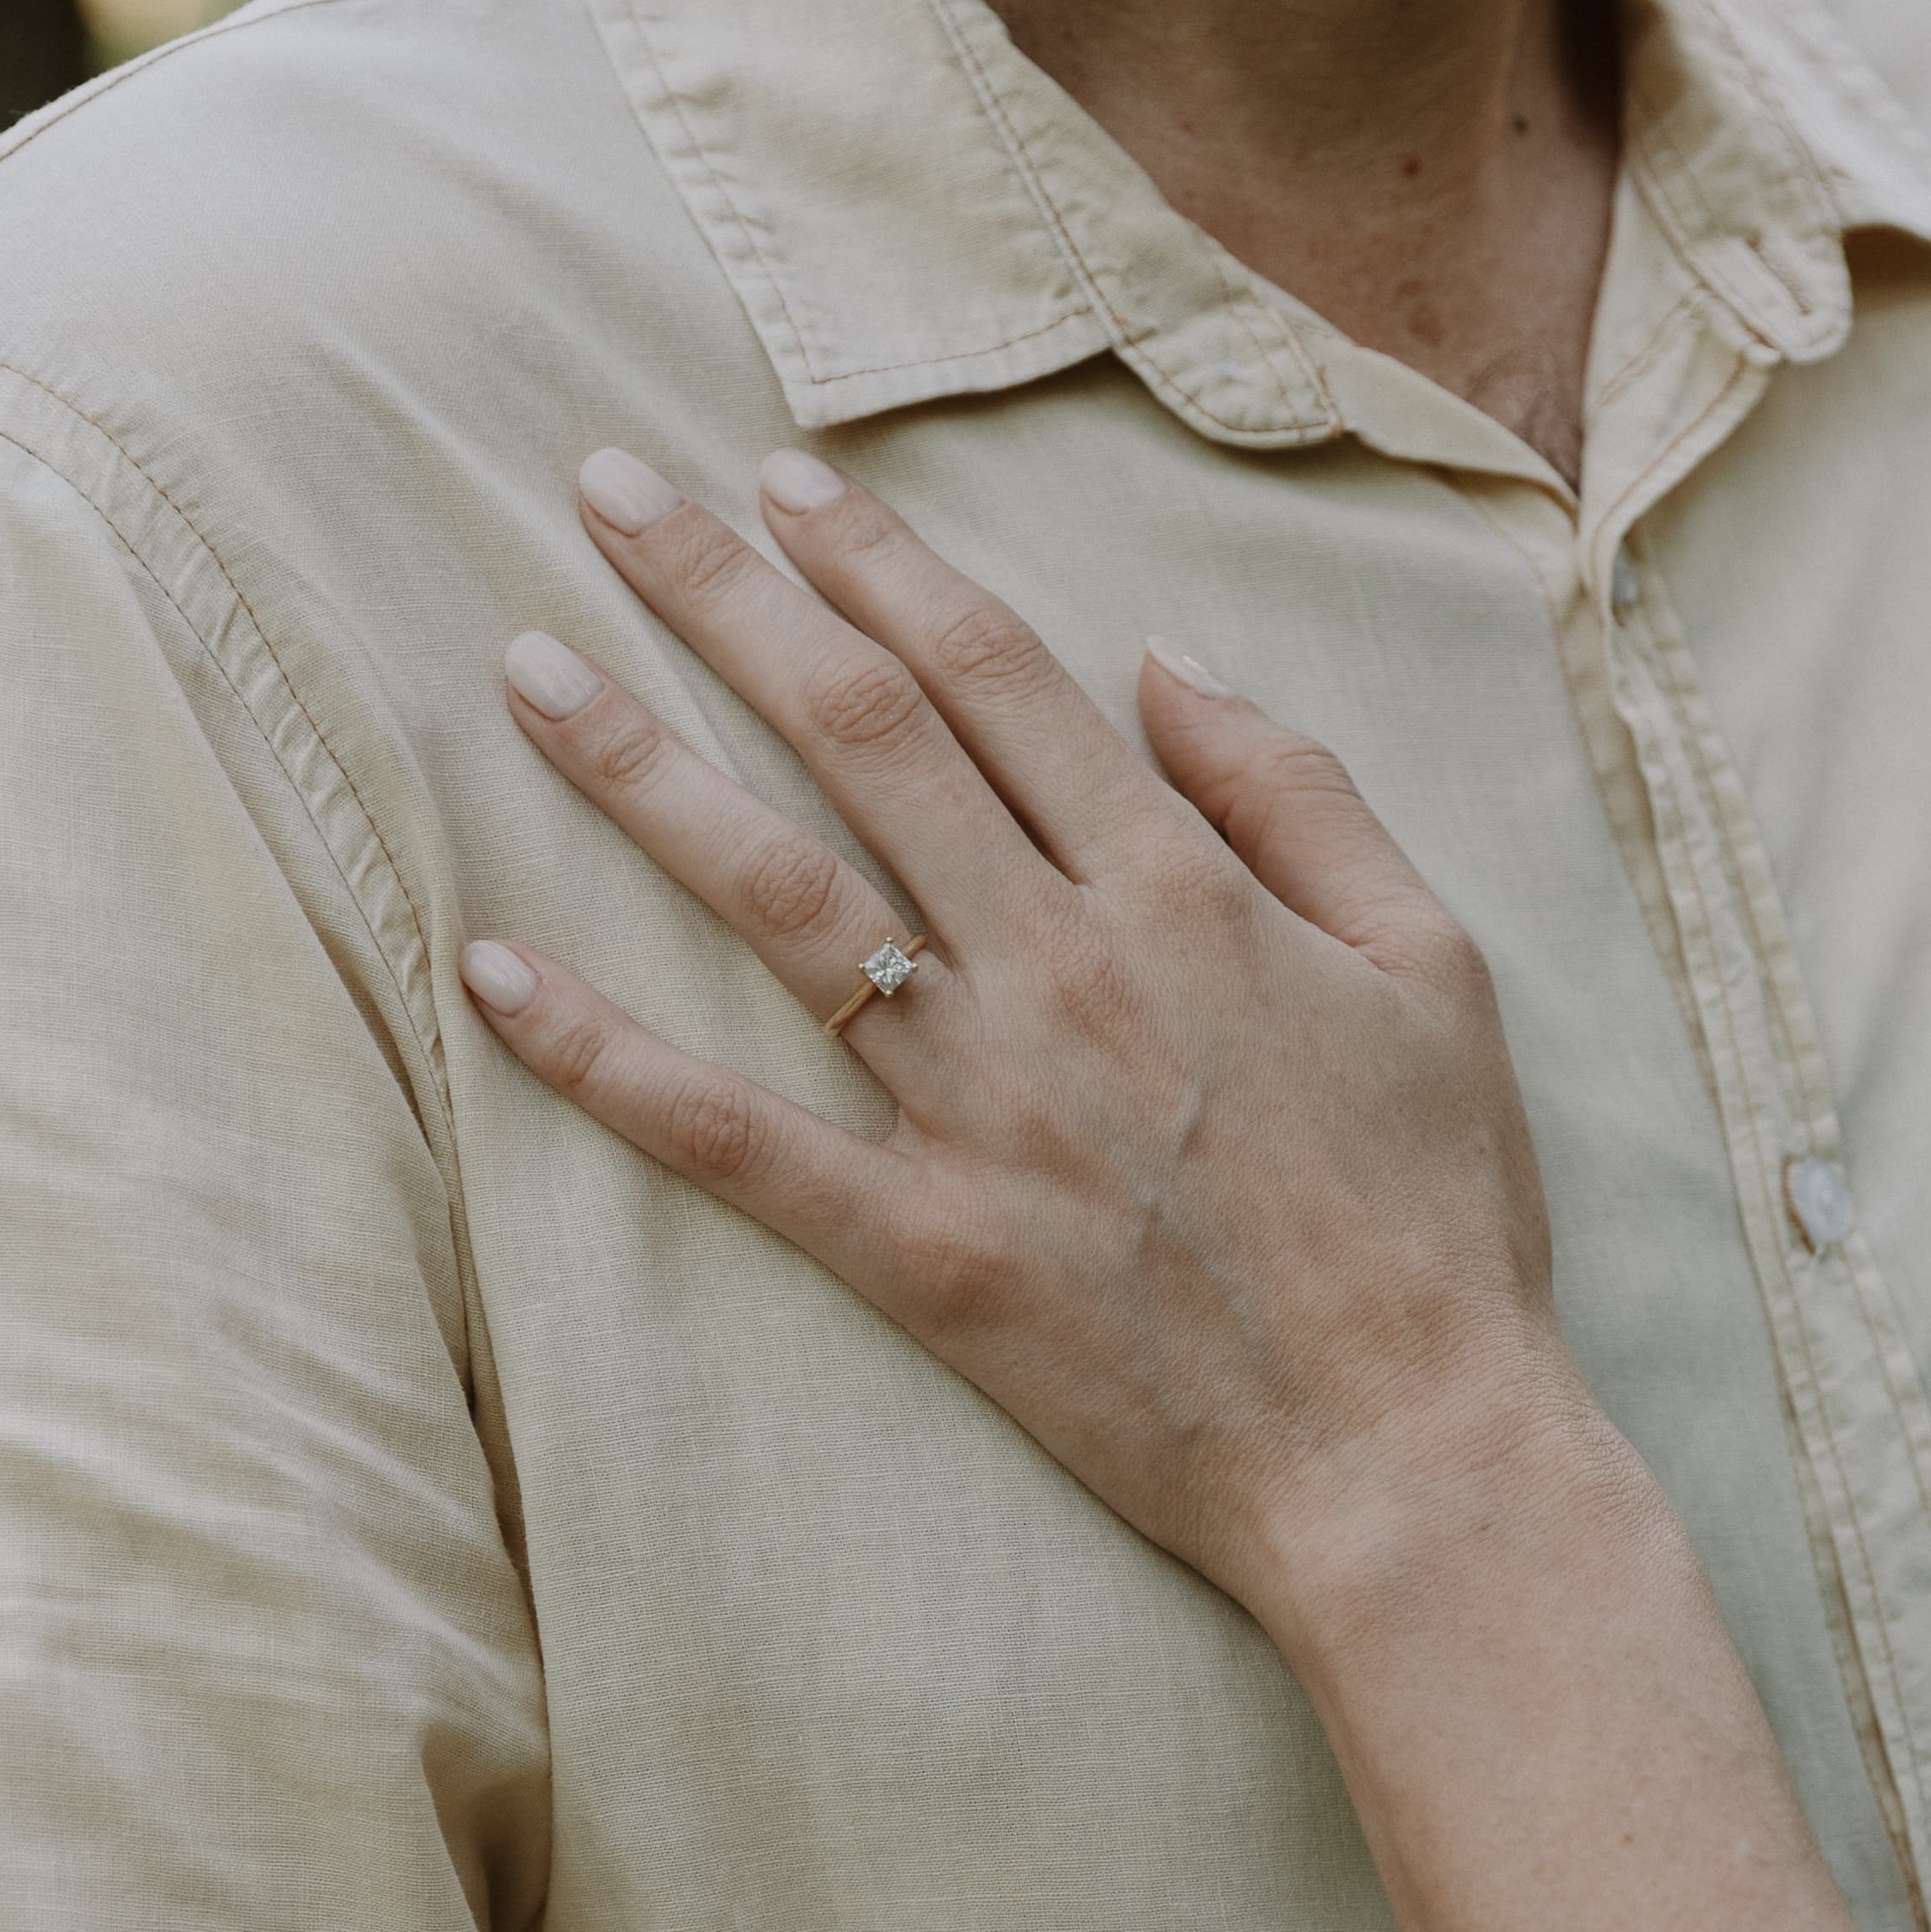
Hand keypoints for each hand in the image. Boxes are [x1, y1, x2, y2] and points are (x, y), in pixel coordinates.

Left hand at [461, 451, 1587, 1636]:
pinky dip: (602, 1058)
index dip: (877, 561)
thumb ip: (1299, 796)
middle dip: (722, 597)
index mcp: (1181, 891)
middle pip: (861, 737)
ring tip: (527, 666)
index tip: (780, 478)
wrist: (1407, 1453)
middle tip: (605, 488)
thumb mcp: (1433, 964)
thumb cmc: (1441, 1217)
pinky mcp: (921, 1250)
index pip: (995, 676)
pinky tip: (489, 974)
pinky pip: (730, 1139)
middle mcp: (1061, 971)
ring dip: (640, 768)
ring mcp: (978, 1111)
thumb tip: (1164, 661)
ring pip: (777, 897)